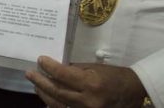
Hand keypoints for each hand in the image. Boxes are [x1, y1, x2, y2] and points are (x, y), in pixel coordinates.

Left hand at [26, 56, 146, 107]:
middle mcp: (87, 100)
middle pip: (57, 92)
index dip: (49, 67)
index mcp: (91, 83)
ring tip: (36, 84)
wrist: (134, 92)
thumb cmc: (115, 76)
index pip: (63, 75)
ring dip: (45, 94)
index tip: (41, 60)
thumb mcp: (95, 68)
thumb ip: (75, 70)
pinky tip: (48, 97)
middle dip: (41, 82)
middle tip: (30, 73)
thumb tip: (57, 69)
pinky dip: (56, 104)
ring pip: (58, 105)